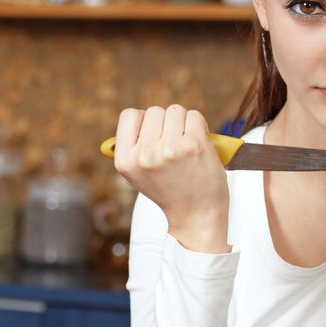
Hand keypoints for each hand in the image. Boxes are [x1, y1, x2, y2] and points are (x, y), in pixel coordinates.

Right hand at [113, 105, 229, 252]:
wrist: (196, 215)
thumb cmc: (171, 191)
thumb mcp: (138, 175)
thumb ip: (134, 148)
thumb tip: (136, 118)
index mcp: (125, 161)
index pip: (129, 115)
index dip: (144, 121)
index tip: (154, 135)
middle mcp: (143, 155)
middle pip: (154, 111)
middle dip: (166, 124)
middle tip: (174, 147)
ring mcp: (168, 149)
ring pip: (175, 111)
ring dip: (184, 124)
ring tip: (186, 148)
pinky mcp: (192, 146)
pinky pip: (194, 116)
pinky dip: (200, 126)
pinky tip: (198, 146)